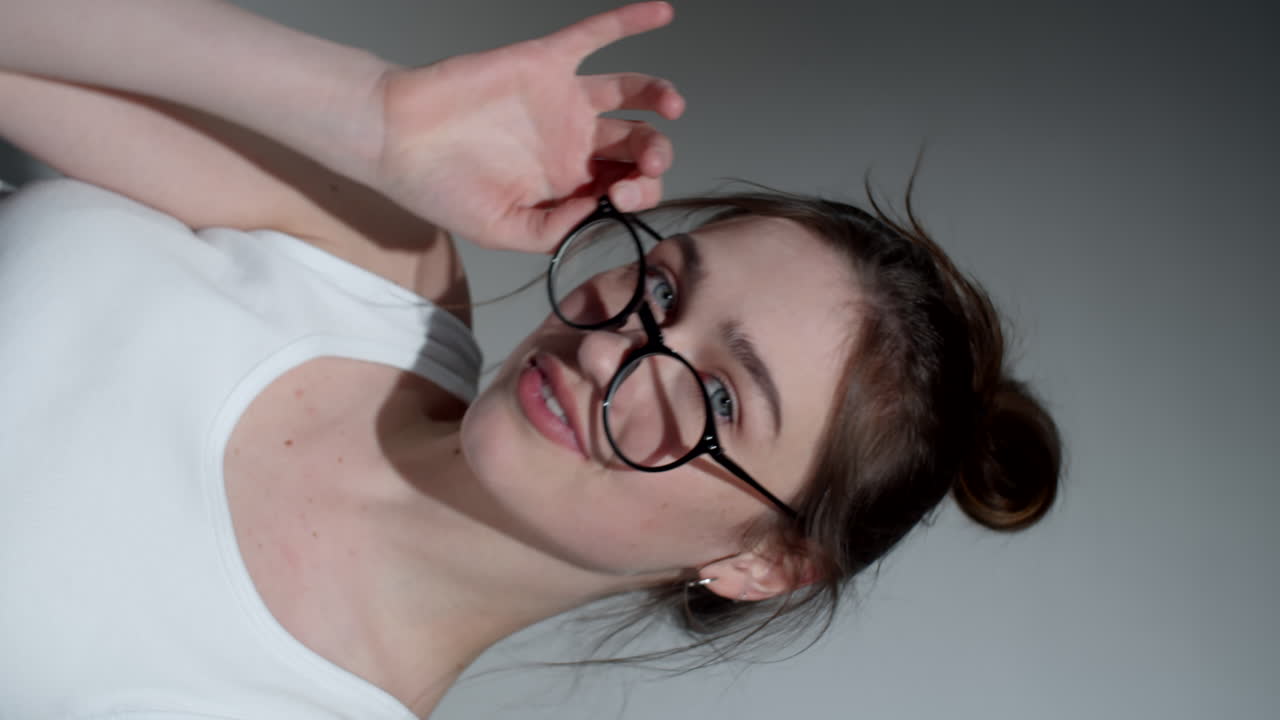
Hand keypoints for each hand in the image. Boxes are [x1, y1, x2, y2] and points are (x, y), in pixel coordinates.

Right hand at [371, 2, 684, 251]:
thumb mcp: (501, 230)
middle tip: (647, 161)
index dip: (639, 194)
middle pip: (637, 145)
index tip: (621, 198)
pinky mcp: (546, 63)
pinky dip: (630, 21)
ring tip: (672, 106)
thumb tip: (599, 215)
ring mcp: (564, 101)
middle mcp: (574, 143)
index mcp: (569, 186)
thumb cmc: (441, 188)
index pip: (626, 189)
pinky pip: (595, 36)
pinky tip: (662, 12)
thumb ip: (554, 231)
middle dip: (655, 155)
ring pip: (629, 93)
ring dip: (658, 97)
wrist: (396, 140)